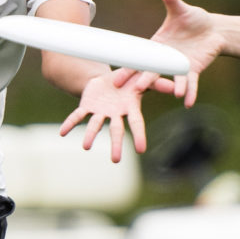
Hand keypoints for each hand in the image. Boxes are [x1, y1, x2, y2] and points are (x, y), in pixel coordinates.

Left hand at [59, 69, 174, 162]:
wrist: (106, 78)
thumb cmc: (128, 81)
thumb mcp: (142, 79)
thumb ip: (158, 84)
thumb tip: (176, 88)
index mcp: (129, 109)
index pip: (135, 124)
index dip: (138, 136)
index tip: (141, 150)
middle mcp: (114, 114)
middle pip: (115, 131)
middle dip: (115, 145)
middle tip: (116, 160)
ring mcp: (100, 112)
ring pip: (95, 125)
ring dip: (91, 136)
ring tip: (87, 146)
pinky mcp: (86, 106)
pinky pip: (77, 116)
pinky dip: (70, 124)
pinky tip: (62, 132)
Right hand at [114, 0, 223, 107]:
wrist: (212, 30)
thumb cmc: (193, 20)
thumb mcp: (180, 9)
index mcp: (158, 46)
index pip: (140, 59)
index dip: (128, 69)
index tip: (116, 79)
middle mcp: (166, 60)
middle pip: (152, 73)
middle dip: (143, 81)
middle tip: (133, 91)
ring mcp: (179, 66)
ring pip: (172, 79)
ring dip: (172, 87)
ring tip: (173, 94)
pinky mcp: (193, 69)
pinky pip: (190, 83)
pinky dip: (189, 92)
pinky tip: (187, 102)